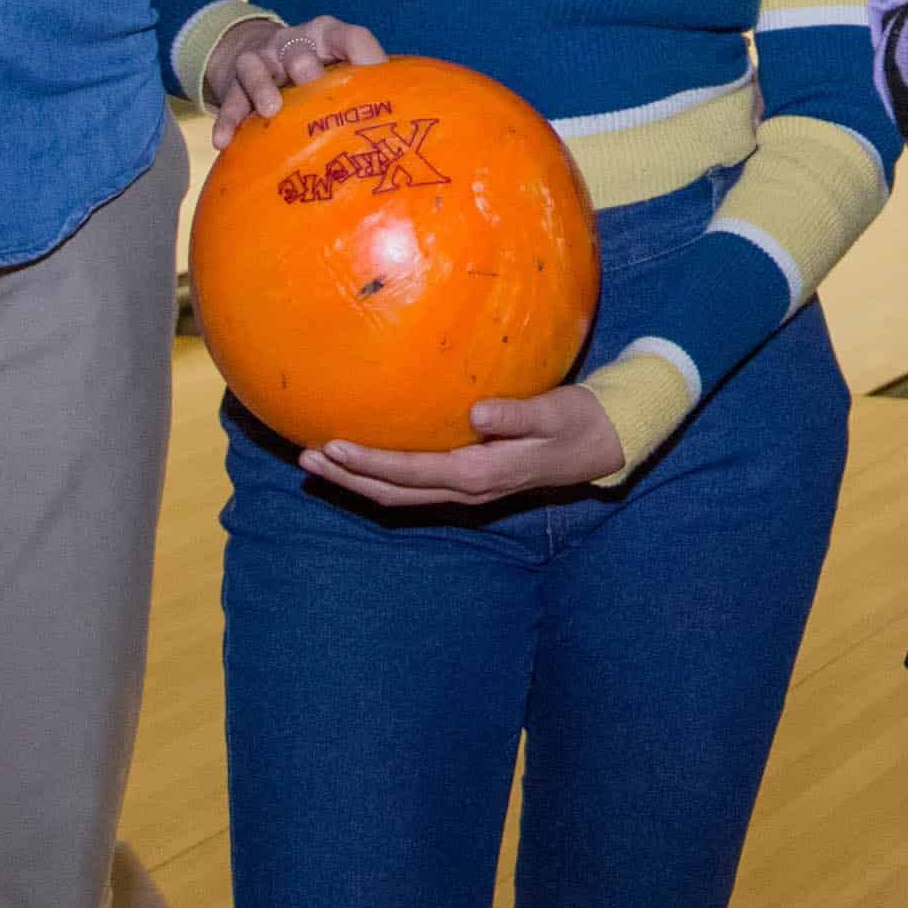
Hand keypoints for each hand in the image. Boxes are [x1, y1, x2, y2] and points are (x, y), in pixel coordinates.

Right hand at [203, 12, 385, 125]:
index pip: (351, 37)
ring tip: (271, 110)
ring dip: (262, 86)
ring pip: (257, 65)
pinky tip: (224, 142)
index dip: (365, 54)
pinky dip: (227, 119)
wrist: (262, 55)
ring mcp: (263, 59)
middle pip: (298, 47)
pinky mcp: (235, 81)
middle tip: (312, 84)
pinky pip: (230, 99)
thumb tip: (403, 128)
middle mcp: (295, 41)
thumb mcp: (340, 68)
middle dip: (304, 63)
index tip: (375, 76)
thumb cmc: (318, 71)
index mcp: (329, 37)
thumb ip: (365, 88)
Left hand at [304, 383, 626, 507]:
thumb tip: (478, 413)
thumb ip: (516, 414)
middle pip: (394, 492)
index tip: (333, 446)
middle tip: (307, 457)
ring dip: (358, 482)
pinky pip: (414, 487)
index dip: (370, 463)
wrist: (600, 445)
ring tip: (319, 461)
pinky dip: (382, 478)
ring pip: (400, 495)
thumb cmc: (576, 421)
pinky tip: (362, 462)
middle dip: (348, 478)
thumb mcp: (554, 411)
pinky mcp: (467, 481)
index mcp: (481, 472)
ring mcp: (466, 490)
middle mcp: (467, 488)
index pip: (413, 472)